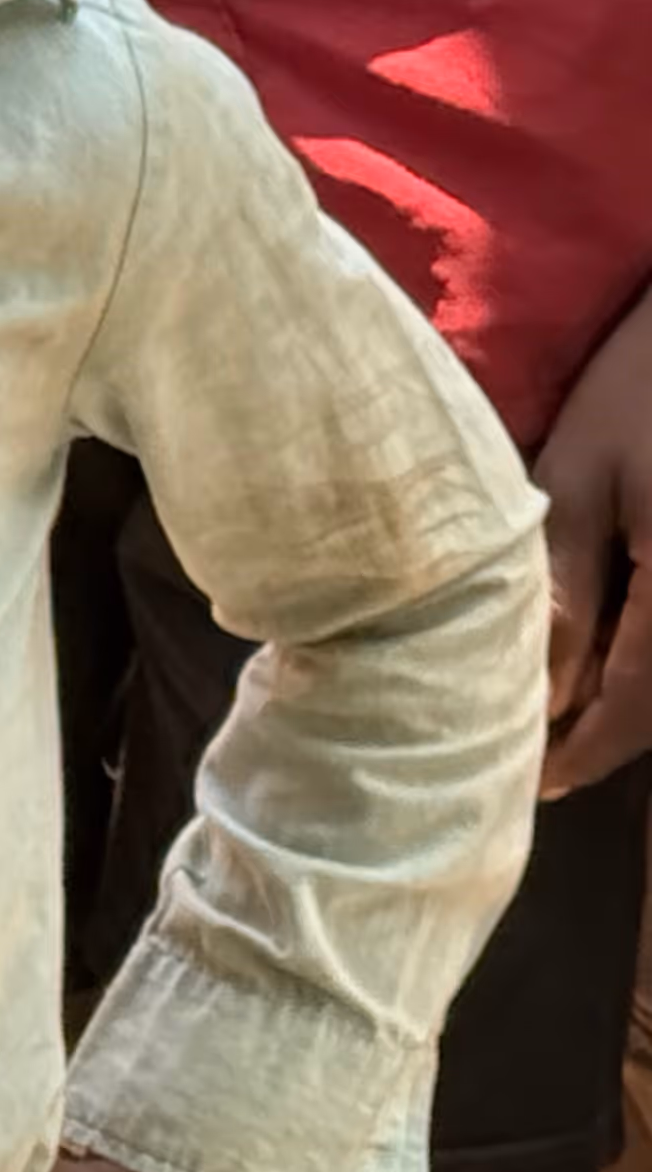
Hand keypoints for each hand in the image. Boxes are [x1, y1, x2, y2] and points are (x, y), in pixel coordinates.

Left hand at [535, 282, 651, 797]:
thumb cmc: (649, 385)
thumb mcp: (584, 481)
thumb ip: (565, 593)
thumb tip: (542, 697)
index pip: (639, 709)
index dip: (584, 755)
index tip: (531, 786)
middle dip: (608, 737)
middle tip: (538, 760)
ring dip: (634, 702)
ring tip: (566, 716)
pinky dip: (651, 659)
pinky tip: (613, 655)